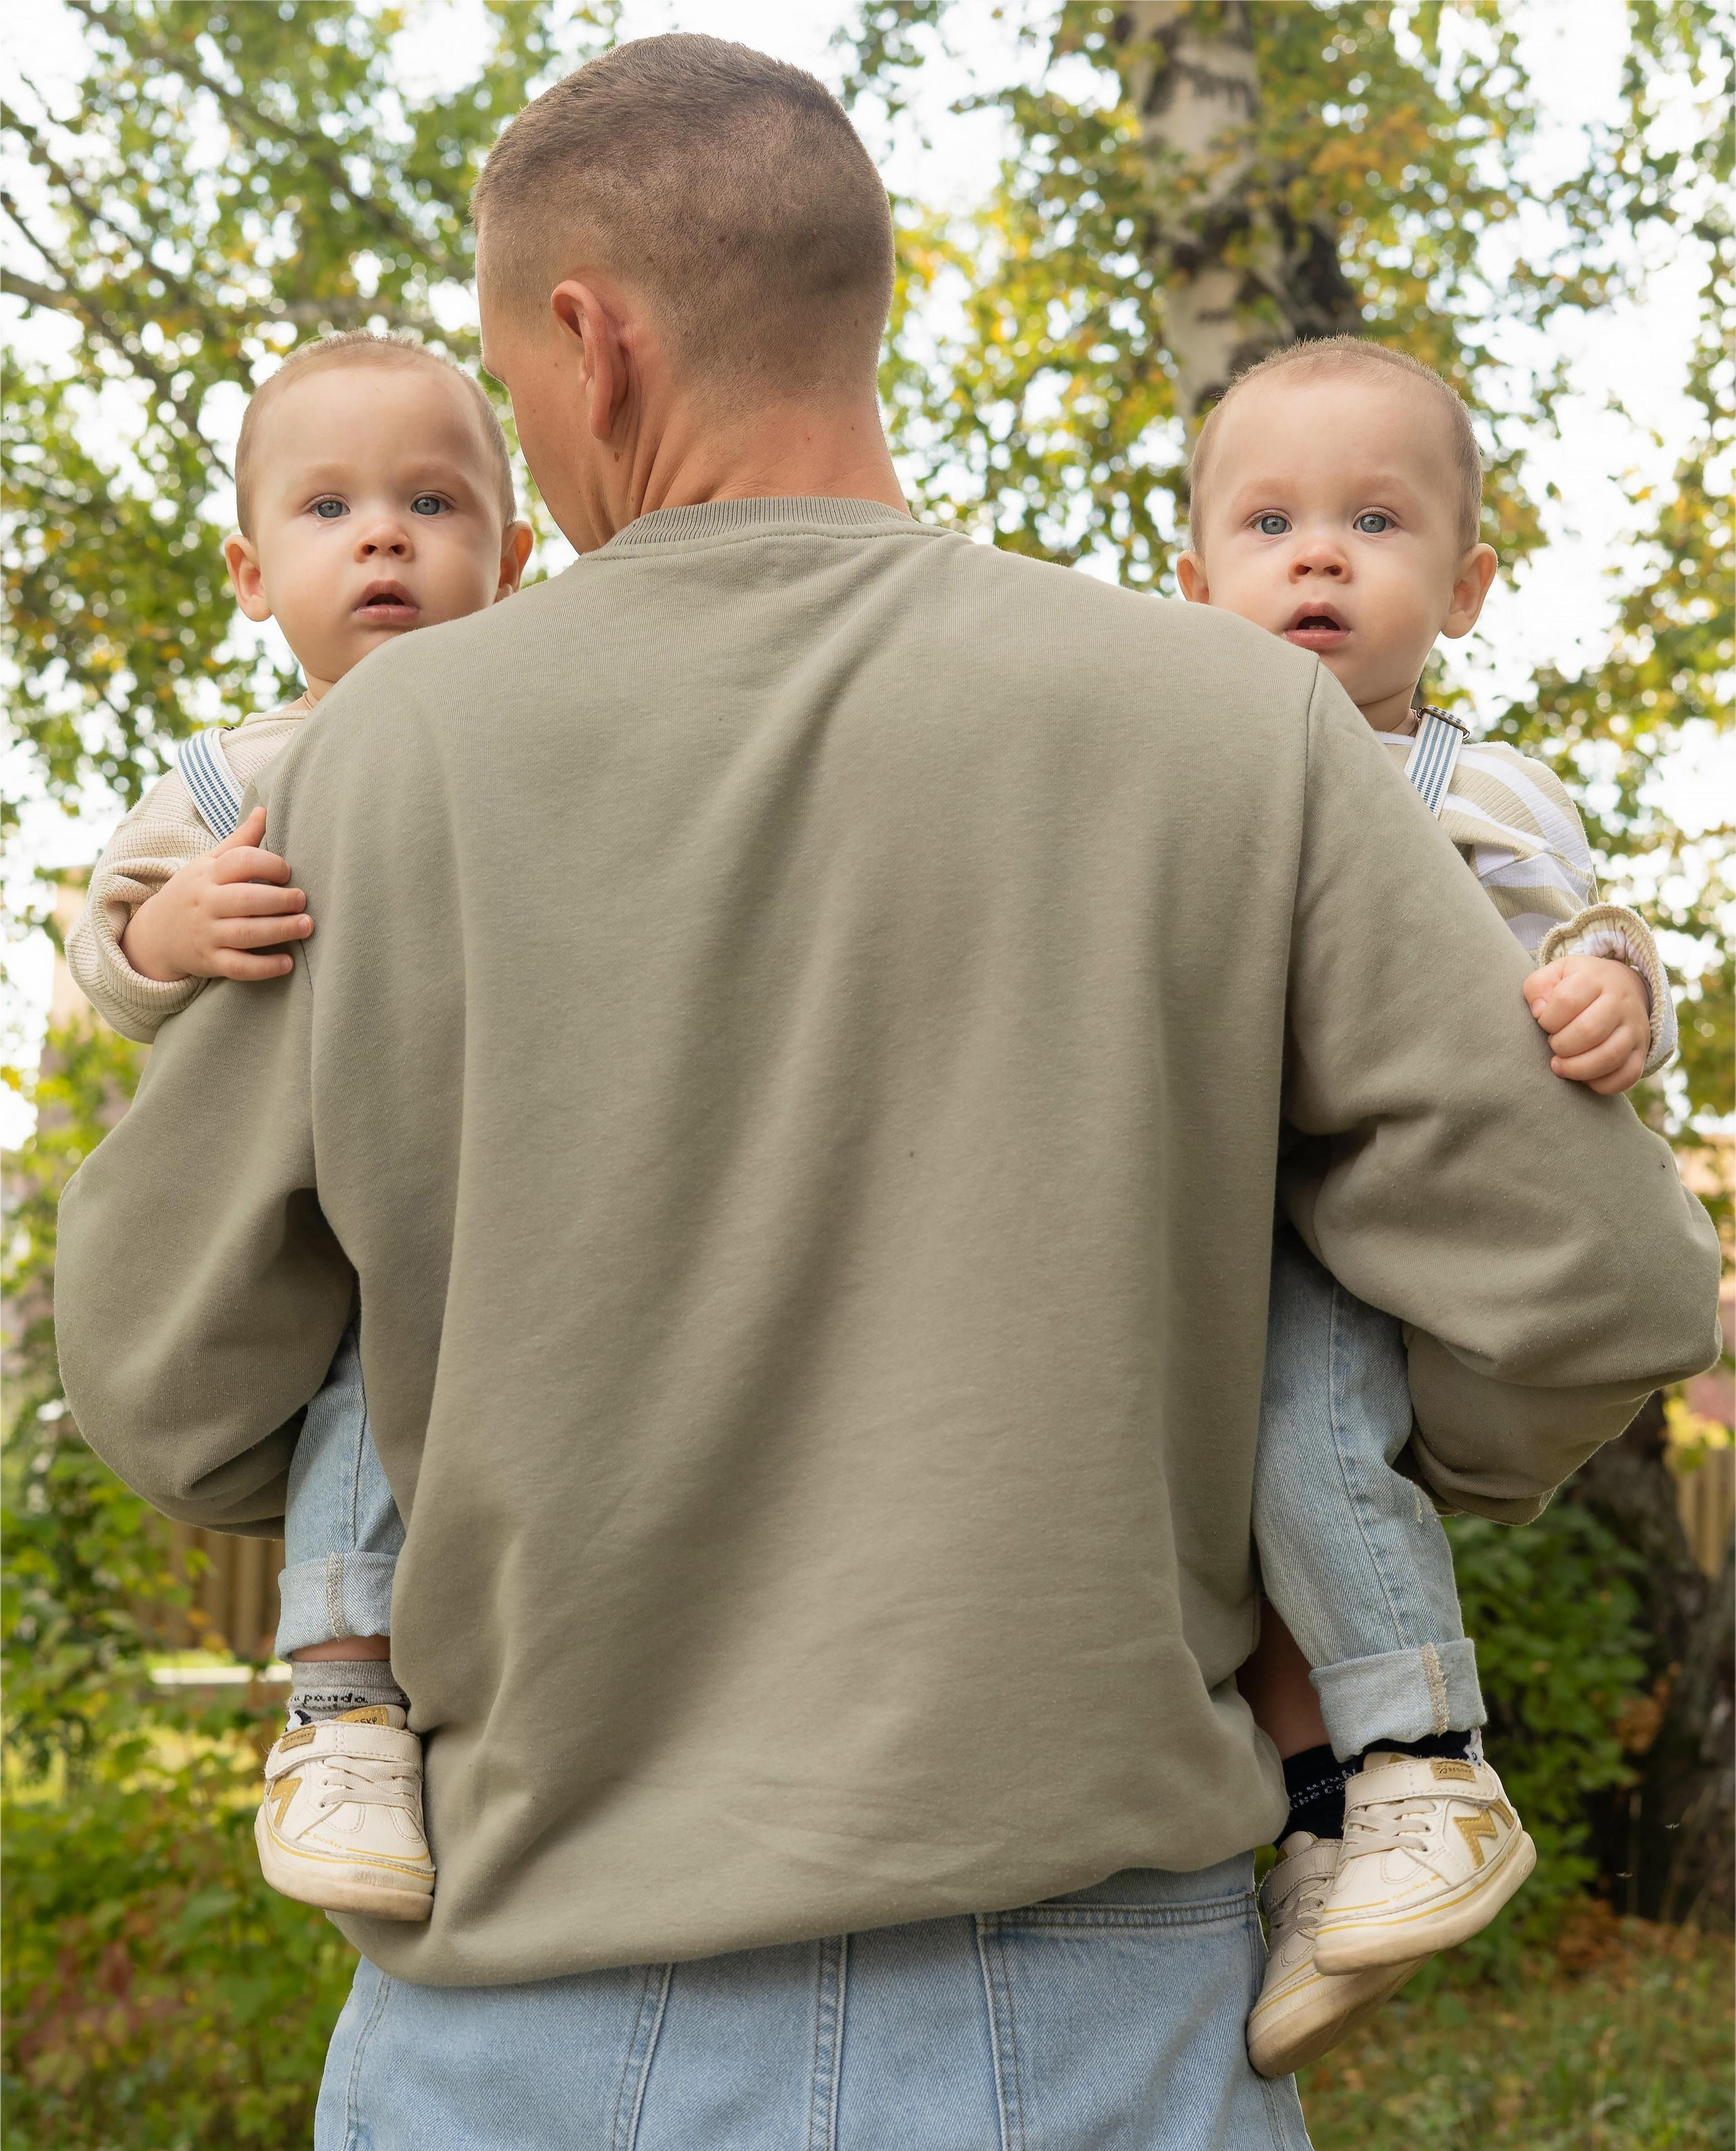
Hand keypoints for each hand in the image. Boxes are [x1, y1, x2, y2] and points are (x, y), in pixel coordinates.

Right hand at [121, 808, 313, 983]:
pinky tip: (288, 963)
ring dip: (280, 930)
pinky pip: (239, 967)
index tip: (287, 872)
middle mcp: (206, 903)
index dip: (269, 864)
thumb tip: (265, 810)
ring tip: (306, 926)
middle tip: (303, 900)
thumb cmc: (194, 892)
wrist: (155, 934)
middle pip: (246, 899)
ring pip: (246, 933)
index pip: (240, 862)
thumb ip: (239, 841)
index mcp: (208, 874)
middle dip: (280, 899)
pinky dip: (265, 967)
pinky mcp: (210, 962)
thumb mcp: (208, 863)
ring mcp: (207, 934)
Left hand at [1523, 954, 1649, 1094]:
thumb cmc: (1579, 984)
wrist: (1624, 987)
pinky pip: (1628, 1076)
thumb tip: (1539, 1012)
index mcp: (1595, 979)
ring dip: (1577, 1069)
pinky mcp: (1641, 1051)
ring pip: (1610, 1057)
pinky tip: (1584, 1077)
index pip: (1567, 1000)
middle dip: (1561, 1045)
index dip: (1547, 1019)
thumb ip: (1538, 987)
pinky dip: (1601, 1084)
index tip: (1544, 1023)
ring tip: (1560, 1065)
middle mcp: (1620, 1002)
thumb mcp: (1556, 973)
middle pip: (1589, 1031)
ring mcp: (1635, 1028)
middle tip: (1553, 1045)